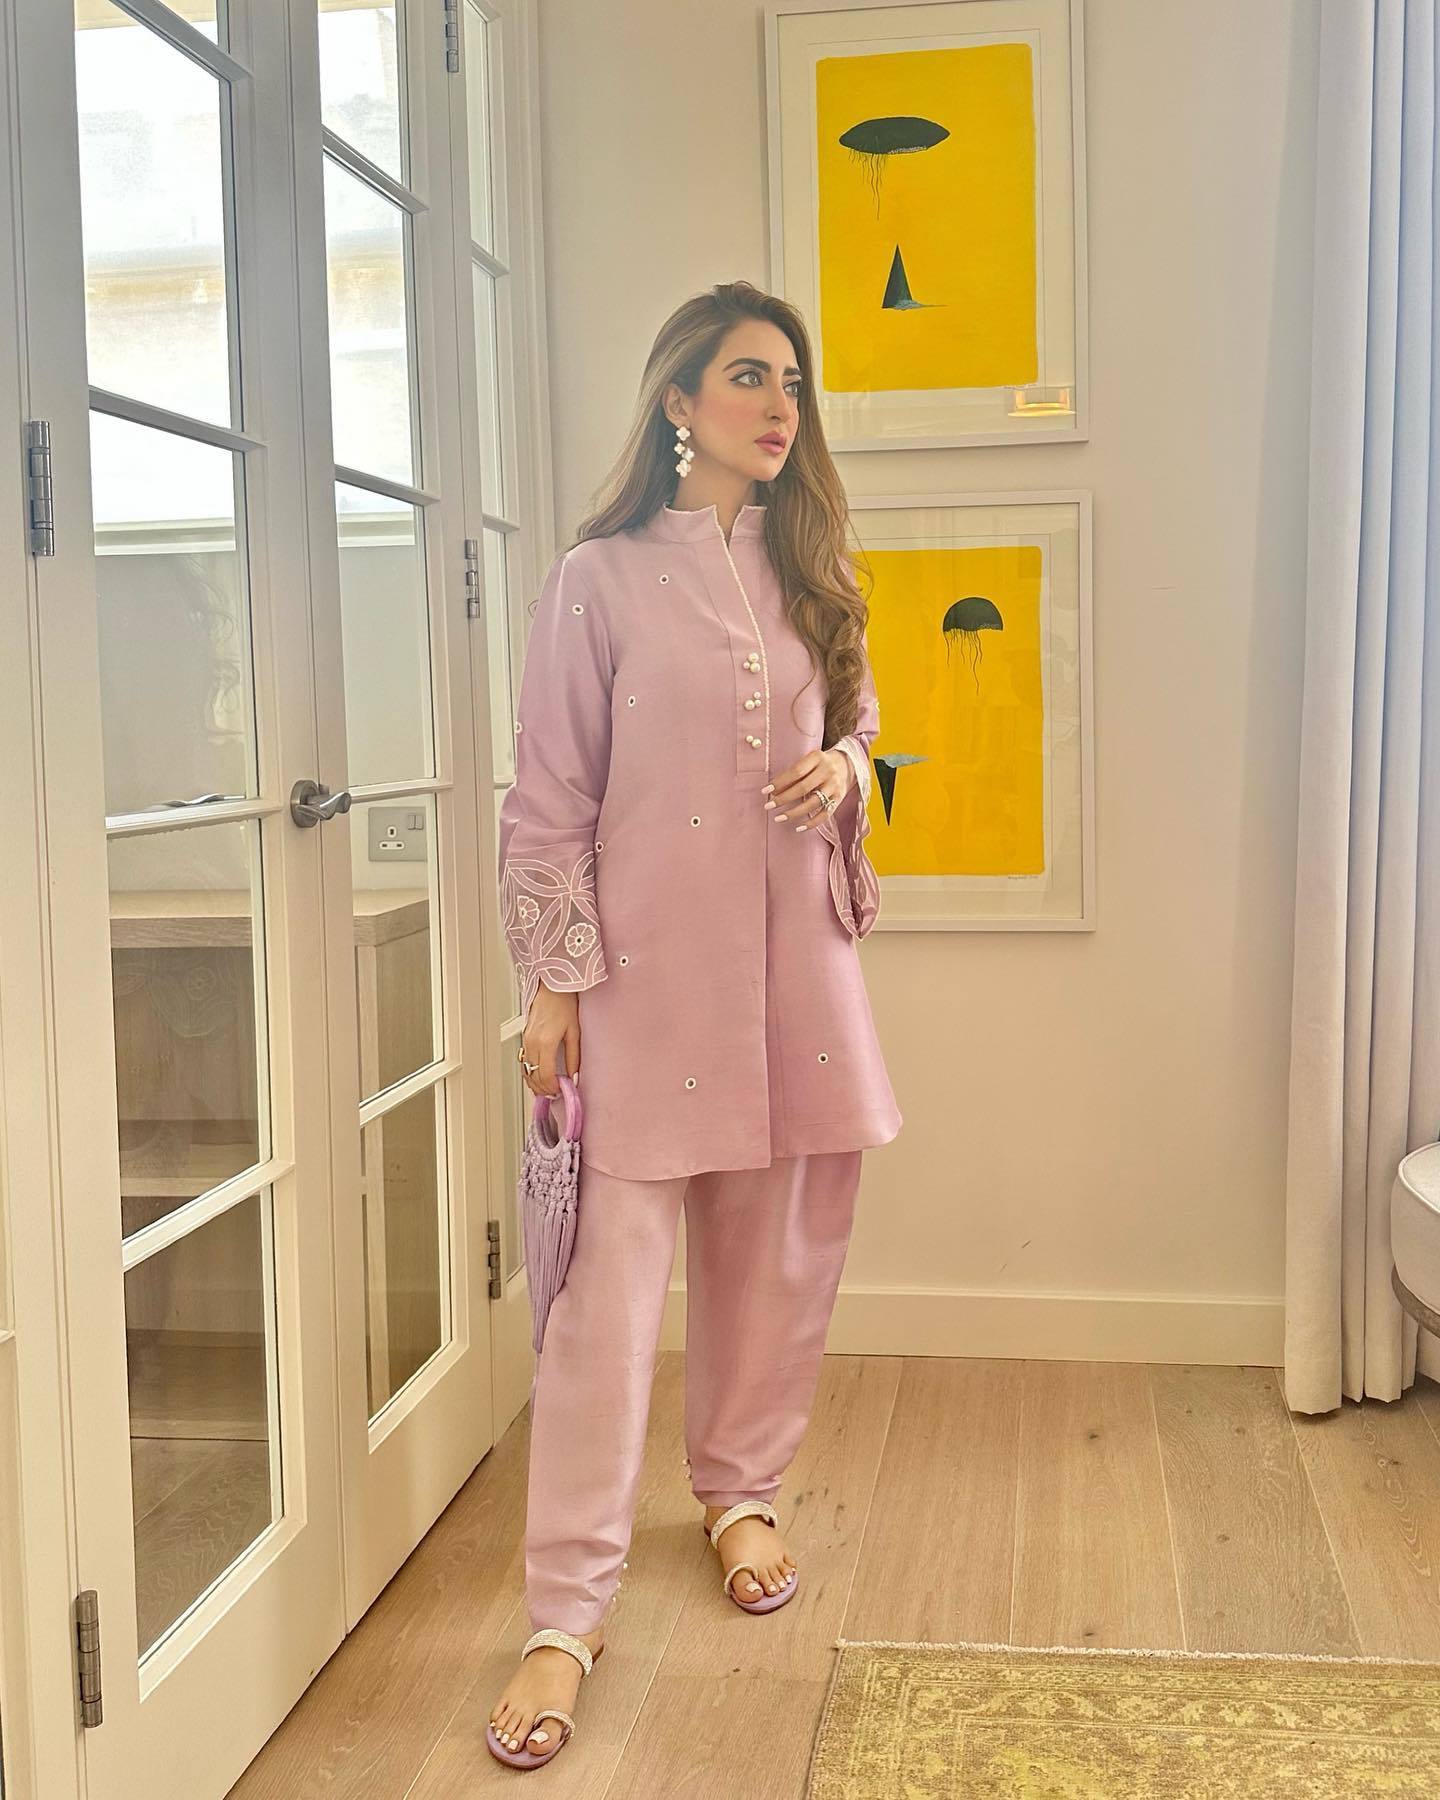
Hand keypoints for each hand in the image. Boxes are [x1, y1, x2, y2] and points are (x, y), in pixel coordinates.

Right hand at [521, 982, 580, 1098]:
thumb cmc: (564, 1004)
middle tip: (556, 1094)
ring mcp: (526, 1041)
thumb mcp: (574, 1032)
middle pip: (533, 1076)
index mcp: (545, 1043)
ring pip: (526, 1071)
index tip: (561, 1091)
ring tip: (548, 1089)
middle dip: (544, 1089)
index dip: (552, 1087)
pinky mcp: (524, 1038)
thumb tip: (574, 1077)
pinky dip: (530, 1073)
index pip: (545, 1075)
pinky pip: (524, 1062)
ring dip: (535, 1083)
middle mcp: (532, 1043)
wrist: (551, 987)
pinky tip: (538, 1077)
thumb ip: (574, 1057)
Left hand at [762, 747, 853, 828]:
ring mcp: (834, 785)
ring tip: (779, 818)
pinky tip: (798, 827)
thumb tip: (773, 792)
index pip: (796, 771)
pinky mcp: (839, 798)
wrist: (846, 764)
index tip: (765, 791)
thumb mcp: (808, 762)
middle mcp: (828, 771)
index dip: (780, 782)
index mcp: (817, 757)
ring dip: (794, 813)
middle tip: (769, 806)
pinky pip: (825, 814)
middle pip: (803, 788)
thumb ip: (793, 774)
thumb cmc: (819, 764)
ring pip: (813, 803)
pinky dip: (811, 823)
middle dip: (784, 798)